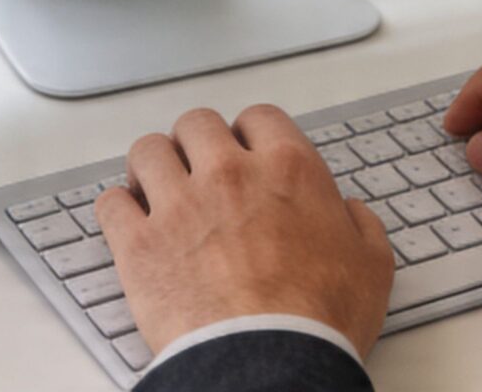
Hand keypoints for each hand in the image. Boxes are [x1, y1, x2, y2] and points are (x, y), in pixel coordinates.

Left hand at [98, 105, 394, 359]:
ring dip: (151, 166)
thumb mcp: (370, 267)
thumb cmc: (318, 320)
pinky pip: (111, 203)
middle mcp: (229, 175)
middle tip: (198, 168)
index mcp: (287, 170)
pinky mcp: (140, 244)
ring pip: (148, 151)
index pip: (258, 119)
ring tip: (155, 186)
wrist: (270, 362)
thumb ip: (361, 227)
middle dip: (196, 143)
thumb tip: (352, 214)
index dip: (250, 134)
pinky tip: (127, 220)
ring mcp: (179, 206)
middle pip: (197, 124)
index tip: (246, 151)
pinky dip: (117, 208)